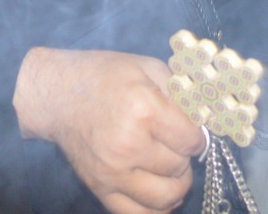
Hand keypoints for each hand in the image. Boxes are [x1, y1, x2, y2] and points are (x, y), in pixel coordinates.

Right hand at [13, 47, 204, 213]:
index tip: (188, 128)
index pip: (192, 140)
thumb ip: (182, 93)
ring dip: (176, 183)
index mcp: (143, 109)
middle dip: (183, 155)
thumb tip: (210, 119)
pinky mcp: (100, 189)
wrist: (58, 95)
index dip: (196, 134)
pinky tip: (158, 189)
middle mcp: (128, 145)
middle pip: (180, 167)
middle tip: (173, 141)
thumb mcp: (148, 68)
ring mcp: (112, 172)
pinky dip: (157, 208)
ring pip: (166, 196)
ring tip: (169, 166)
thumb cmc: (105, 77)